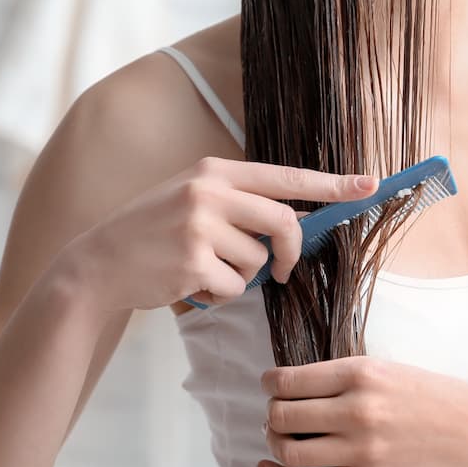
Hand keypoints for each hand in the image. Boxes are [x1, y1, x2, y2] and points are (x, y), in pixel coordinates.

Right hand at [60, 158, 378, 313]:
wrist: (98, 263)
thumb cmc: (154, 232)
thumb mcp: (196, 202)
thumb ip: (243, 205)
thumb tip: (300, 221)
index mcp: (215, 172)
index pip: (286, 176)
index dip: (332, 183)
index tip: (369, 185)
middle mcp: (210, 191)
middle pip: (283, 222)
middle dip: (292, 252)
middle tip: (282, 271)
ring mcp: (199, 225)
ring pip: (257, 261)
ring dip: (241, 276)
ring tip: (203, 269)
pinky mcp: (192, 261)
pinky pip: (234, 287)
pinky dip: (220, 294)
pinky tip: (189, 283)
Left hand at [258, 355, 467, 466]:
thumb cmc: (435, 397)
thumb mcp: (389, 369)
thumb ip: (344, 377)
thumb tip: (292, 385)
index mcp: (361, 373)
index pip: (289, 380)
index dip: (270, 384)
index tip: (269, 386)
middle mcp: (357, 409)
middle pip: (282, 415)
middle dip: (270, 416)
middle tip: (275, 416)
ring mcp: (362, 450)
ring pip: (290, 451)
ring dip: (274, 445)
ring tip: (279, 441)